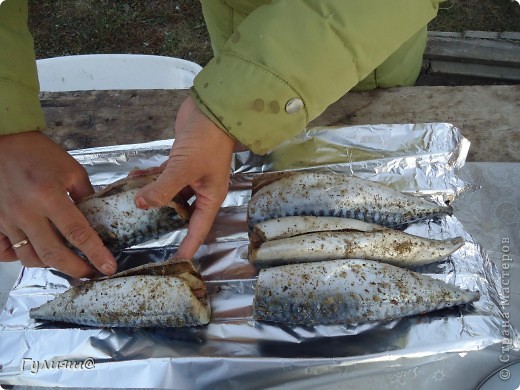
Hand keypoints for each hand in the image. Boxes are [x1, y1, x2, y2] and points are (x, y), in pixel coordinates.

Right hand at [0, 132, 116, 277]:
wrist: (1, 143)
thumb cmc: (37, 153)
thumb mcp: (71, 170)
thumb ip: (86, 196)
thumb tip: (99, 219)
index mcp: (49, 196)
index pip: (78, 233)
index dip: (95, 253)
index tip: (108, 267)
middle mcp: (26, 212)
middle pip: (53, 254)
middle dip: (77, 269)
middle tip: (91, 273)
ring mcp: (6, 220)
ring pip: (30, 258)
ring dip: (52, 265)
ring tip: (68, 262)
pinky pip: (6, 252)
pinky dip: (21, 257)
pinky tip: (36, 253)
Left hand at [134, 96, 234, 258]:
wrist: (212, 110)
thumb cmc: (207, 141)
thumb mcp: (184, 168)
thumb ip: (163, 188)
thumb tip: (140, 206)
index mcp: (210, 197)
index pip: (198, 230)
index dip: (187, 246)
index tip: (175, 262)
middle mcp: (200, 190)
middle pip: (182, 214)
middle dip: (165, 224)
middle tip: (145, 237)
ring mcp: (189, 176)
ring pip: (169, 195)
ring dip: (152, 199)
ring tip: (131, 209)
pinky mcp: (179, 162)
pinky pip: (162, 177)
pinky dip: (149, 179)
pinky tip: (131, 180)